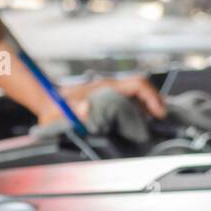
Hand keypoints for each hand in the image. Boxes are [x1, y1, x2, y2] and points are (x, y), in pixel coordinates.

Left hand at [36, 76, 168, 125]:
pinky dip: (140, 112)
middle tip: (162, 122)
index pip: (137, 84)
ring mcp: (112, 93)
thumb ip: (71, 109)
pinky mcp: (110, 101)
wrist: (48, 101)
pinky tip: (142, 125)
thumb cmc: (55, 106)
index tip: (159, 113)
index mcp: (106, 87)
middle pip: (143, 89)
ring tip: (156, 125)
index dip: (152, 96)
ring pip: (138, 96)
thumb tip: (85, 108)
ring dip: (149, 108)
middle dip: (156, 103)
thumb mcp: (61, 110)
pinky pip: (131, 103)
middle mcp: (112, 88)